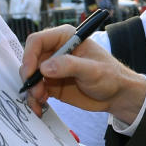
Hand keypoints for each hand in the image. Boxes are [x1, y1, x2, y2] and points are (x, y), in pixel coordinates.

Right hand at [20, 25, 145, 120]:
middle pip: (30, 60)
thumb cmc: (110, 76)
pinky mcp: (52, 84)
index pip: (37, 41)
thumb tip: (45, 67)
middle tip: (36, 92)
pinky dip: (34, 100)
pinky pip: (36, 90)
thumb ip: (70, 66)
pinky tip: (39, 108)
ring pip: (30, 77)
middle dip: (29, 77)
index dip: (29, 56)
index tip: (29, 73)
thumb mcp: (93, 70)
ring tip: (40, 102)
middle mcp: (55, 51)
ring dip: (31, 91)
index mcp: (65, 38)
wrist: (117, 95)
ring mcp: (52, 68)